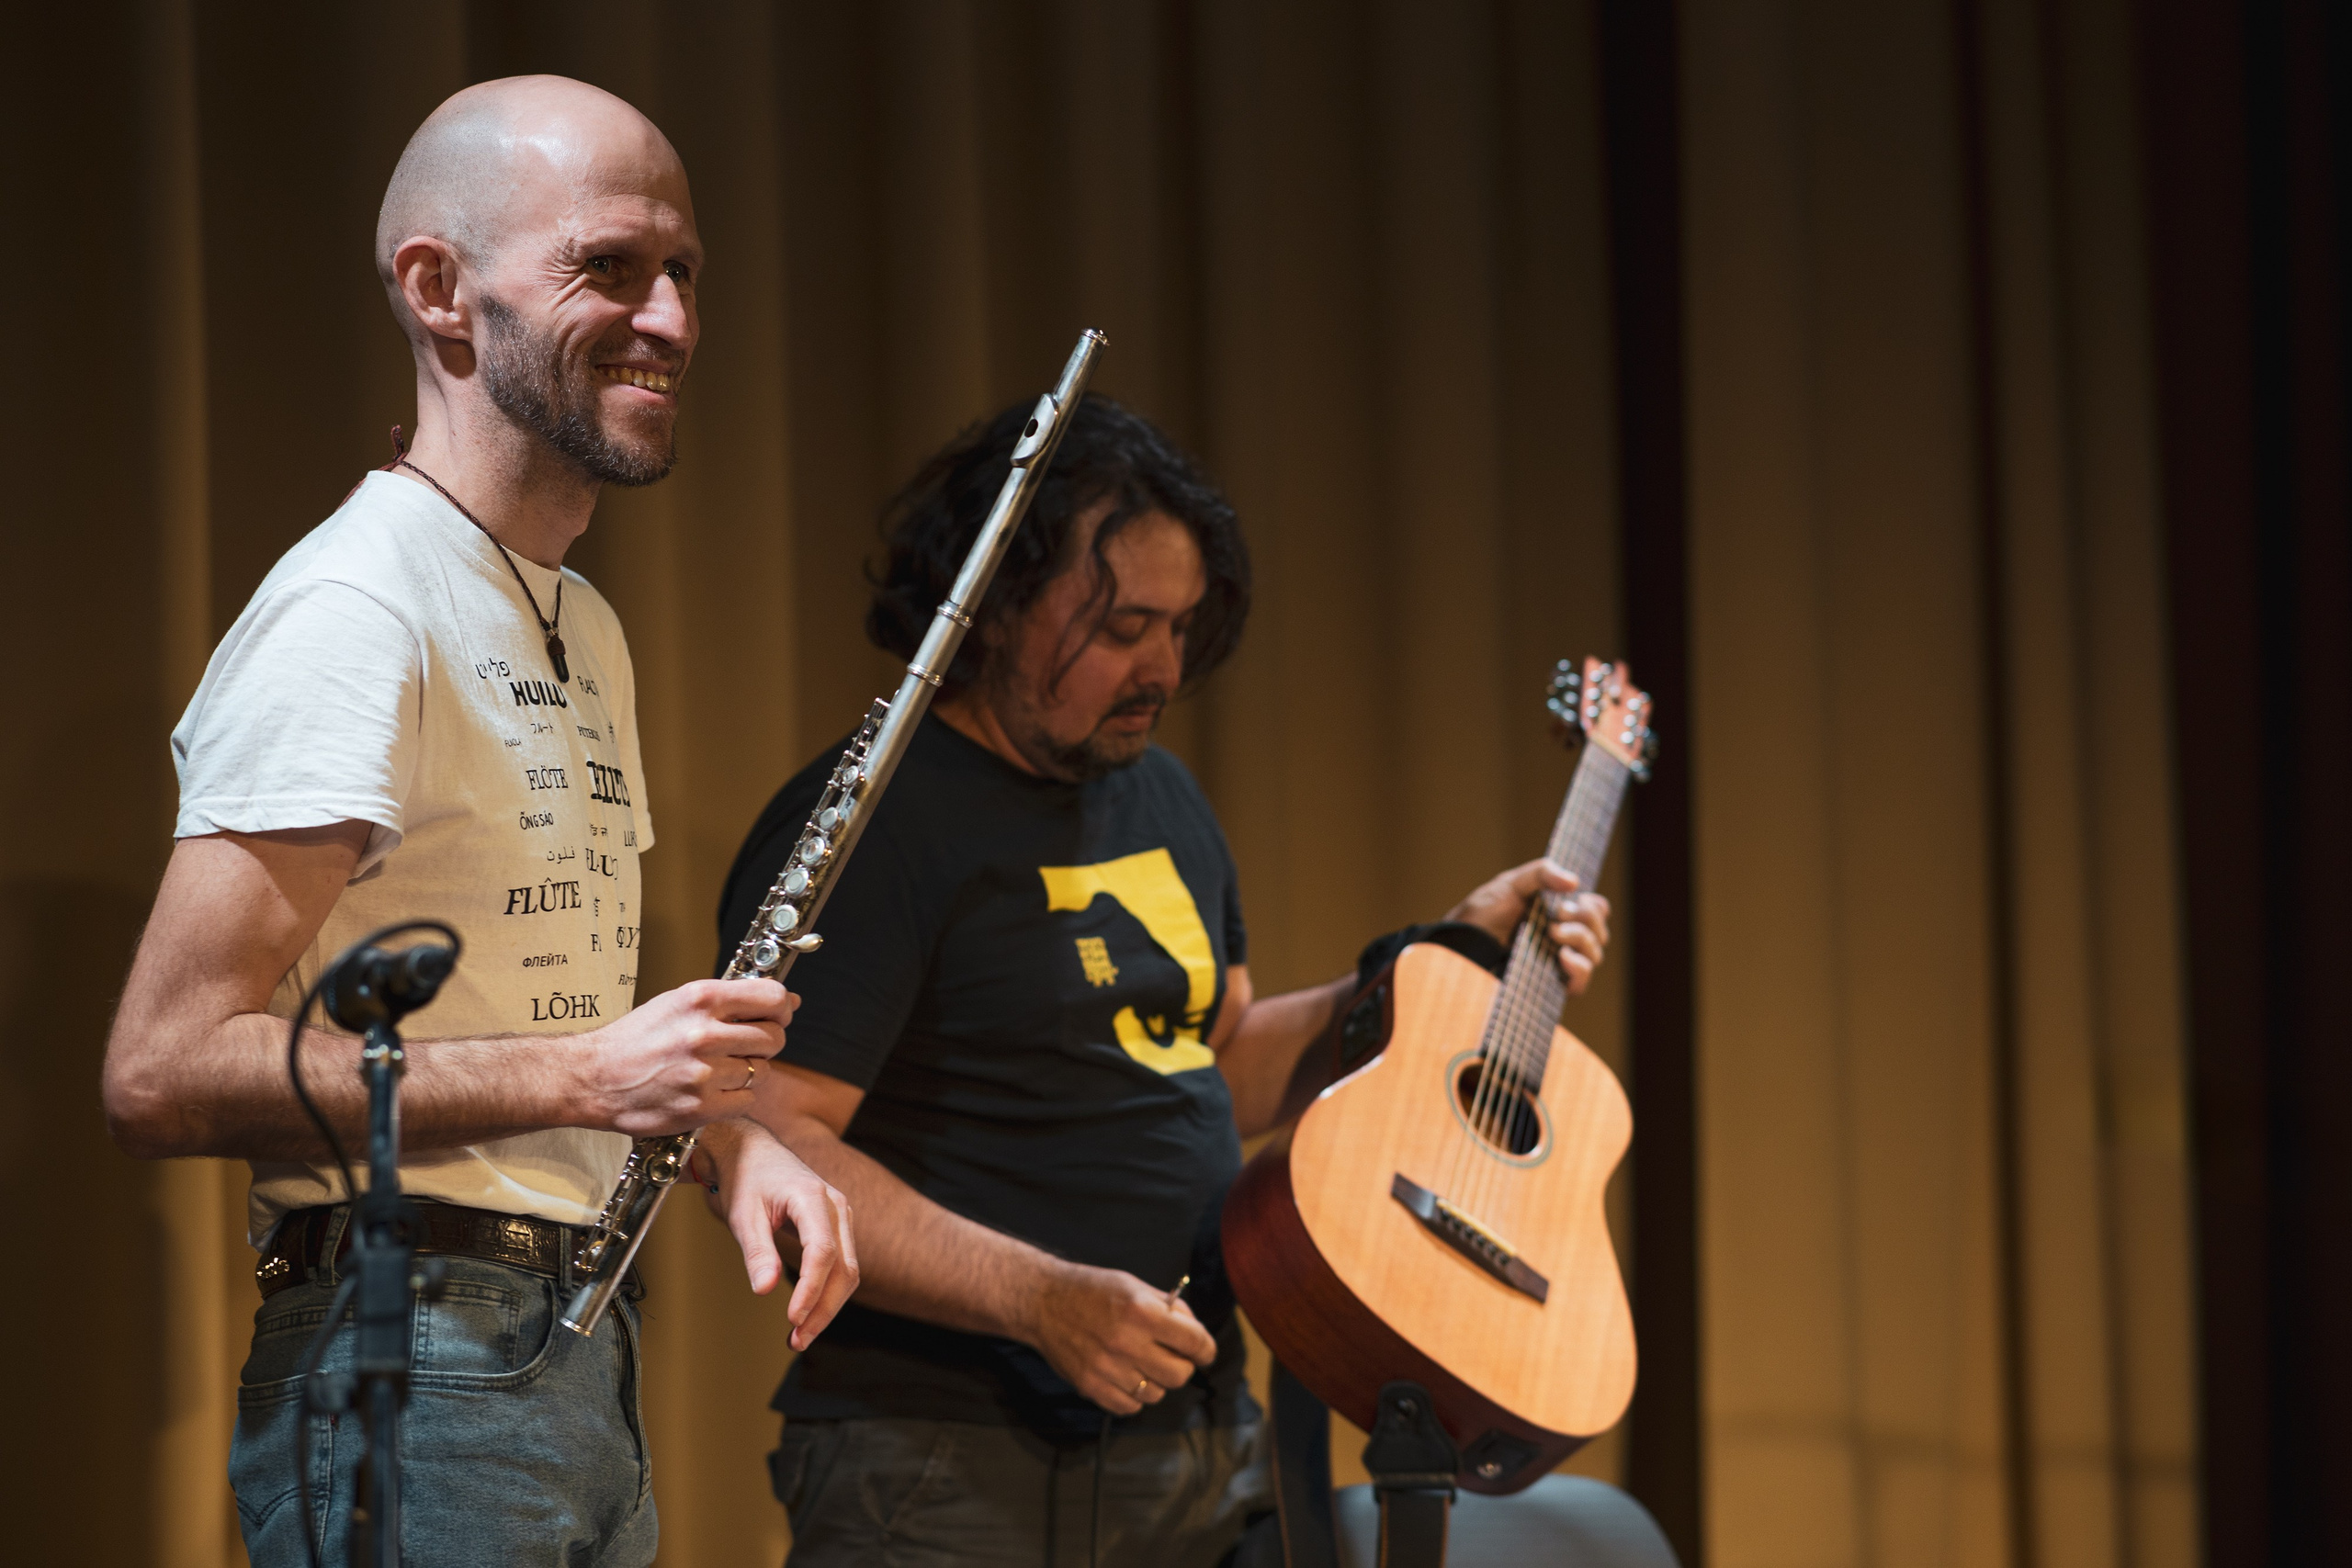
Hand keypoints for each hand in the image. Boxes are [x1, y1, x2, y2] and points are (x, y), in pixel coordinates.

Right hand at [579, 978, 798, 1136]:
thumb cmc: (636, 1039)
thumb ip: (731, 1000)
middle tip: (743, 1046)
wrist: (593, 1078)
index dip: (783, 1007)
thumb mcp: (678, 1003)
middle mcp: (704, 1034)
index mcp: (700, 1000)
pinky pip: (747, 1100)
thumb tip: (788, 1000)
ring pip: (761, 1071)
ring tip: (717, 1069)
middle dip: (766, 1042)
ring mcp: (703, 1073)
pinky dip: (736, 1097)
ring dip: (747, 1072)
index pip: (771, 997)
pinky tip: (712, 1090)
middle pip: (773, 1038)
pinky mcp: (700, 1107)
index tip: (779, 1014)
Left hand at [694, 1120, 858, 1350]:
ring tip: (800, 1336)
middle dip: (823, 1309)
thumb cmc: (744, 1178)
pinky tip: (806, 1314)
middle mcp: (836, 1206)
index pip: (822, 1252)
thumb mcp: (742, 1215)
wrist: (750, 1150)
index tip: (792, 1318)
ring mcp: (839, 1217)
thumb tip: (765, 1290)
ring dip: (827, 1306)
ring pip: (848, 1271)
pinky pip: (841, 1266)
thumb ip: (757, 1252)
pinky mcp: (835, 1227)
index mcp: (812, 1197)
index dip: (810, 1289)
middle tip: (797, 1340)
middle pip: (845, 1268)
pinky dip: (826, 1293)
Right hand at [1025, 1262, 1216, 1414]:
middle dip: (1183, 1366)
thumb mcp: (1134, 1285)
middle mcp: (1127, 1342)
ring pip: (1156, 1394)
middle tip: (1172, 1356)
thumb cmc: (1092, 1289)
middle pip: (1179, 1375)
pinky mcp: (1091, 1386)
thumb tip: (1194, 1331)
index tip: (1203, 1351)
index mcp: (1142, 1311)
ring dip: (1156, 1381)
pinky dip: (1134, 1396)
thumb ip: (1168, 1307)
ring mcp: (1107, 1368)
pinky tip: (1126, 1376)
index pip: (1194, 1342)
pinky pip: (1130, 1406)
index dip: (1205, 1349)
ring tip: (1143, 1363)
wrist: (1043, 1301)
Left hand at [1444, 858, 1611, 994]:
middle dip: (1585, 919)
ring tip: (1553, 933)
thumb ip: (1542, 873)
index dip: (1592, 906)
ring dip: (1581, 939)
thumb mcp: (1511, 883)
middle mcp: (1563, 939)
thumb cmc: (1483, 912)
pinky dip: (1579, 967)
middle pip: (1599, 931)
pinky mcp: (1549, 986)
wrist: (1459, 943)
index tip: (1574, 899)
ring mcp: (1557, 963)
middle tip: (1557, 914)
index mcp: (1559, 914)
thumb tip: (1575, 881)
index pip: (1596, 911)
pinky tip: (1563, 957)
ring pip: (1594, 954)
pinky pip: (1581, 982)